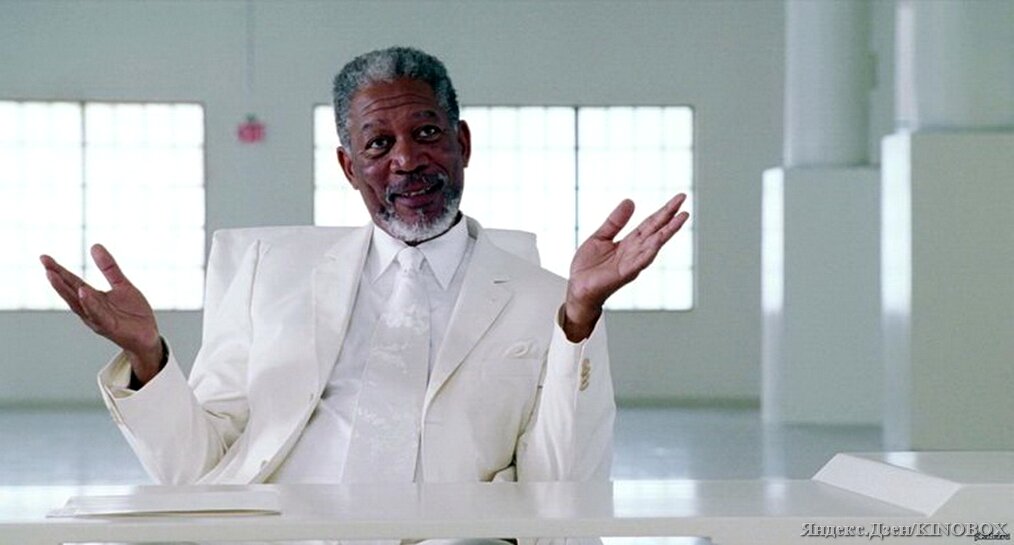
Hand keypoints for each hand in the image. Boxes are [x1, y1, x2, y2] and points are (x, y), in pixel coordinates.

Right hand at [40, 244, 162, 383]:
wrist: (148, 337)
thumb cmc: (133, 314)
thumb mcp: (122, 285)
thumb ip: (109, 268)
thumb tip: (95, 245)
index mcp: (92, 299)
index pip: (72, 283)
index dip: (59, 271)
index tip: (44, 258)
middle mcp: (91, 310)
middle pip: (70, 292)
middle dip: (57, 279)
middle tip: (44, 265)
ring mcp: (98, 319)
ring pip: (79, 304)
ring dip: (66, 290)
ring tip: (54, 275)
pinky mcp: (110, 327)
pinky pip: (98, 314)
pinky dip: (90, 304)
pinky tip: (83, 292)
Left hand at [563, 193, 689, 340]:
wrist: (577, 289)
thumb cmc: (588, 267)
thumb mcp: (600, 237)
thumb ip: (615, 221)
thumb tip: (630, 201)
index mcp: (629, 242)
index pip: (650, 224)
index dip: (664, 211)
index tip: (679, 199)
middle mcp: (634, 252)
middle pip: (656, 231)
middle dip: (670, 217)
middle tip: (684, 201)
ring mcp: (631, 263)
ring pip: (653, 245)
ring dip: (667, 232)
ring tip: (680, 219)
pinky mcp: (624, 274)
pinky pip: (639, 261)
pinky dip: (649, 251)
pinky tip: (658, 241)